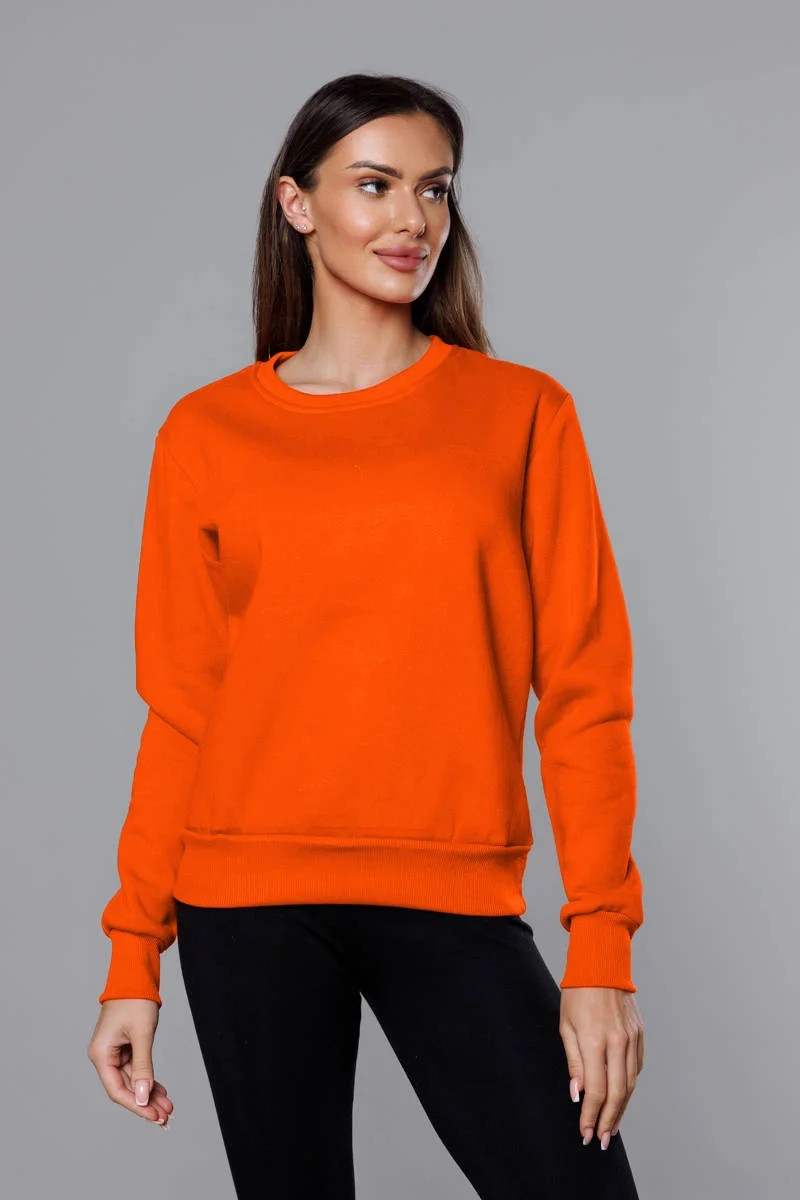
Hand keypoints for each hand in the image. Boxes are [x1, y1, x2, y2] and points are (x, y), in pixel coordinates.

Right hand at [87, 999, 173, 1127]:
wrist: (135, 976)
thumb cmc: (136, 1001)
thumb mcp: (142, 1035)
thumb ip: (143, 1067)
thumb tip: (143, 1097)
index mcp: (101, 1054)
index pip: (117, 1090)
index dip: (136, 1105)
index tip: (154, 1116)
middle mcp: (103, 1056)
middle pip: (125, 1088)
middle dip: (146, 1102)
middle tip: (166, 1117)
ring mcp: (113, 1052)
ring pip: (132, 1080)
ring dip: (149, 1092)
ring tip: (168, 1106)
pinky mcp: (123, 1047)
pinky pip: (136, 1069)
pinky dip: (148, 1079)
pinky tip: (161, 1091)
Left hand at [559, 986, 643, 1148]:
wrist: (602, 964)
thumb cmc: (577, 993)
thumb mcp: (566, 1025)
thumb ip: (574, 1062)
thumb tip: (578, 1094)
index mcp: (595, 1041)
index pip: (596, 1090)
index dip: (591, 1115)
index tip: (585, 1133)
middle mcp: (618, 1042)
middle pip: (617, 1093)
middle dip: (609, 1120)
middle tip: (602, 1140)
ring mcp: (632, 1038)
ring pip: (630, 1083)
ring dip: (621, 1108)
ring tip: (612, 1127)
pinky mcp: (640, 1034)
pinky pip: (636, 1067)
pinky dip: (629, 1086)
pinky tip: (621, 1097)